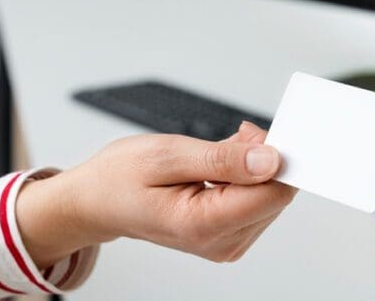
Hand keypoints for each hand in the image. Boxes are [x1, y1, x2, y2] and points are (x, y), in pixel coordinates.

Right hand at [16, 122, 295, 267]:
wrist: (95, 202)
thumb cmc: (120, 177)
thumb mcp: (167, 155)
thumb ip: (222, 159)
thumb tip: (271, 159)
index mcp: (203, 225)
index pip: (273, 194)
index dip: (279, 157)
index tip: (268, 131)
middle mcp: (220, 242)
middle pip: (275, 195)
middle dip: (264, 157)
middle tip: (235, 134)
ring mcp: (225, 243)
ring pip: (270, 196)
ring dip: (255, 165)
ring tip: (217, 152)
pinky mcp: (227, 236)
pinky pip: (257, 201)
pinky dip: (247, 175)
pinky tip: (222, 164)